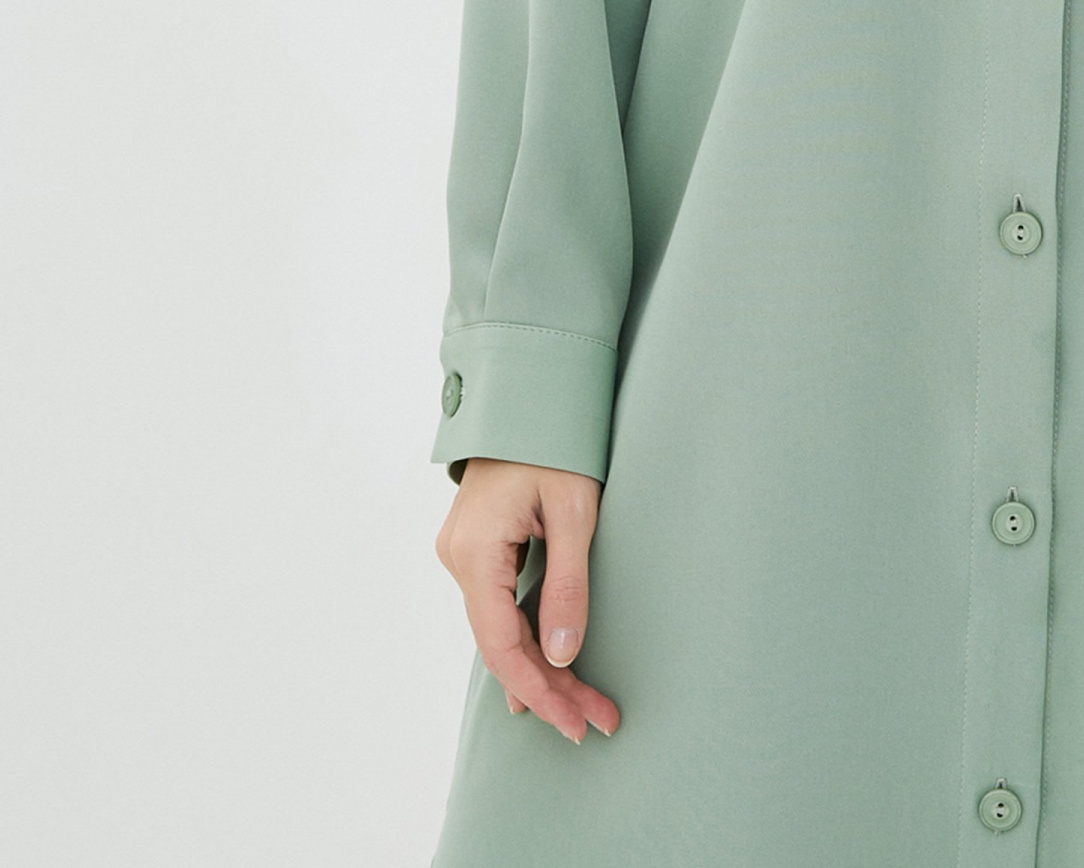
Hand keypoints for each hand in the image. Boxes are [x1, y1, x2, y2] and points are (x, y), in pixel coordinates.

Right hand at [435, 460, 621, 743]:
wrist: (531, 392)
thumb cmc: (557, 441)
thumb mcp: (575, 510)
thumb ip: (567, 585)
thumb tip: (562, 657)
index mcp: (474, 552)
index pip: (500, 646)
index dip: (538, 691)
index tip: (575, 723)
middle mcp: (458, 559)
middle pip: (500, 645)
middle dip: (549, 688)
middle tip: (594, 723)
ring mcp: (464, 554)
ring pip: (500, 630)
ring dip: (541, 668)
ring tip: (584, 707)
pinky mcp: (478, 548)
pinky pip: (499, 608)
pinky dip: (527, 639)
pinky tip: (546, 674)